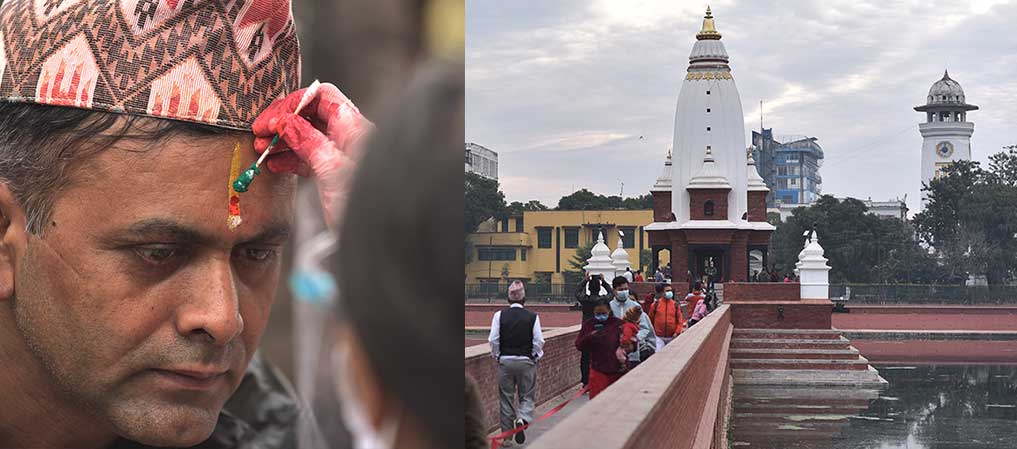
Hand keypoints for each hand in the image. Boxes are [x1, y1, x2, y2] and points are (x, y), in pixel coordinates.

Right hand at [251, 83, 373, 229]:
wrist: (380, 235)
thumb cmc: (366, 203)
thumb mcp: (331, 168)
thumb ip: (308, 141)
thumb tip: (285, 121)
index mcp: (353, 128)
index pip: (322, 97)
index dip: (293, 104)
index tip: (271, 119)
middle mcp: (348, 137)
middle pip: (311, 115)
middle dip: (283, 122)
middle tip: (259, 135)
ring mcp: (340, 155)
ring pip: (306, 137)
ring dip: (282, 141)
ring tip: (261, 150)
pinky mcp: (334, 174)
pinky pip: (308, 158)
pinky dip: (290, 159)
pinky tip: (274, 165)